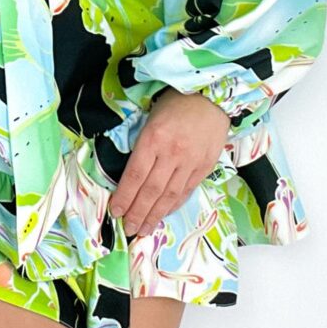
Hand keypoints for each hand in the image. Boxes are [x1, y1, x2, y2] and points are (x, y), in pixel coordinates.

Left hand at [109, 88, 231, 239]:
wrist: (212, 97)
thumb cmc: (175, 104)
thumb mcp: (150, 119)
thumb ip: (141, 146)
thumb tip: (128, 176)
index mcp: (153, 138)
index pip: (135, 176)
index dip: (124, 197)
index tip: (115, 212)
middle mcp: (172, 153)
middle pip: (151, 191)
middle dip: (137, 213)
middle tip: (128, 229)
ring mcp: (190, 162)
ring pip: (169, 196)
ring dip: (155, 216)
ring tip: (143, 230)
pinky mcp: (205, 167)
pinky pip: (186, 192)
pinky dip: (173, 206)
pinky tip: (163, 214)